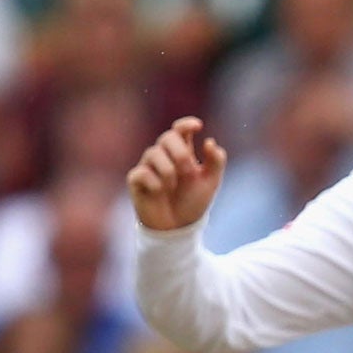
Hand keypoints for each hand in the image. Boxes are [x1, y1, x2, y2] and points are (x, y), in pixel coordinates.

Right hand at [127, 116, 227, 230]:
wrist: (178, 228)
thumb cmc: (192, 202)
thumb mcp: (210, 183)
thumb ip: (216, 162)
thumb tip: (210, 142)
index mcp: (182, 152)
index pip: (180, 130)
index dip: (186, 124)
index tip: (197, 126)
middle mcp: (163, 155)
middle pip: (167, 137)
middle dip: (180, 153)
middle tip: (189, 172)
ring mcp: (148, 166)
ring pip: (153, 153)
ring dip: (169, 172)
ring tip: (172, 187)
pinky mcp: (136, 179)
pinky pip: (142, 173)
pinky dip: (155, 184)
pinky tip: (159, 192)